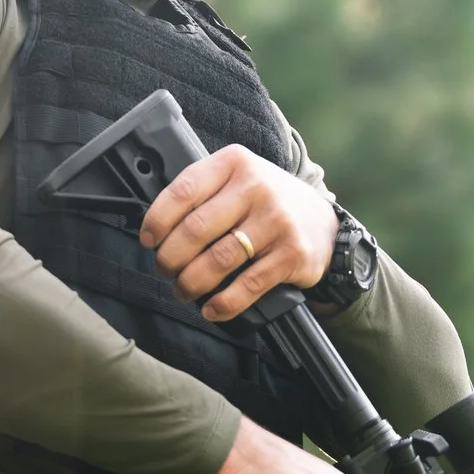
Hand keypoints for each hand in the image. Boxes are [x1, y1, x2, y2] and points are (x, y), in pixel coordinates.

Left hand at [137, 144, 334, 322]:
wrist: (324, 223)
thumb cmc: (268, 203)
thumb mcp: (239, 179)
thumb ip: (204, 192)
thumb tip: (157, 229)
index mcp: (235, 163)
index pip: (184, 190)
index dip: (158, 220)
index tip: (149, 240)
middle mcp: (257, 187)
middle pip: (196, 229)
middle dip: (170, 257)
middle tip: (164, 270)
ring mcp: (277, 220)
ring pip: (218, 260)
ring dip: (191, 283)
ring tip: (183, 290)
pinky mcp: (292, 254)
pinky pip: (248, 285)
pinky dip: (224, 303)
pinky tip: (212, 309)